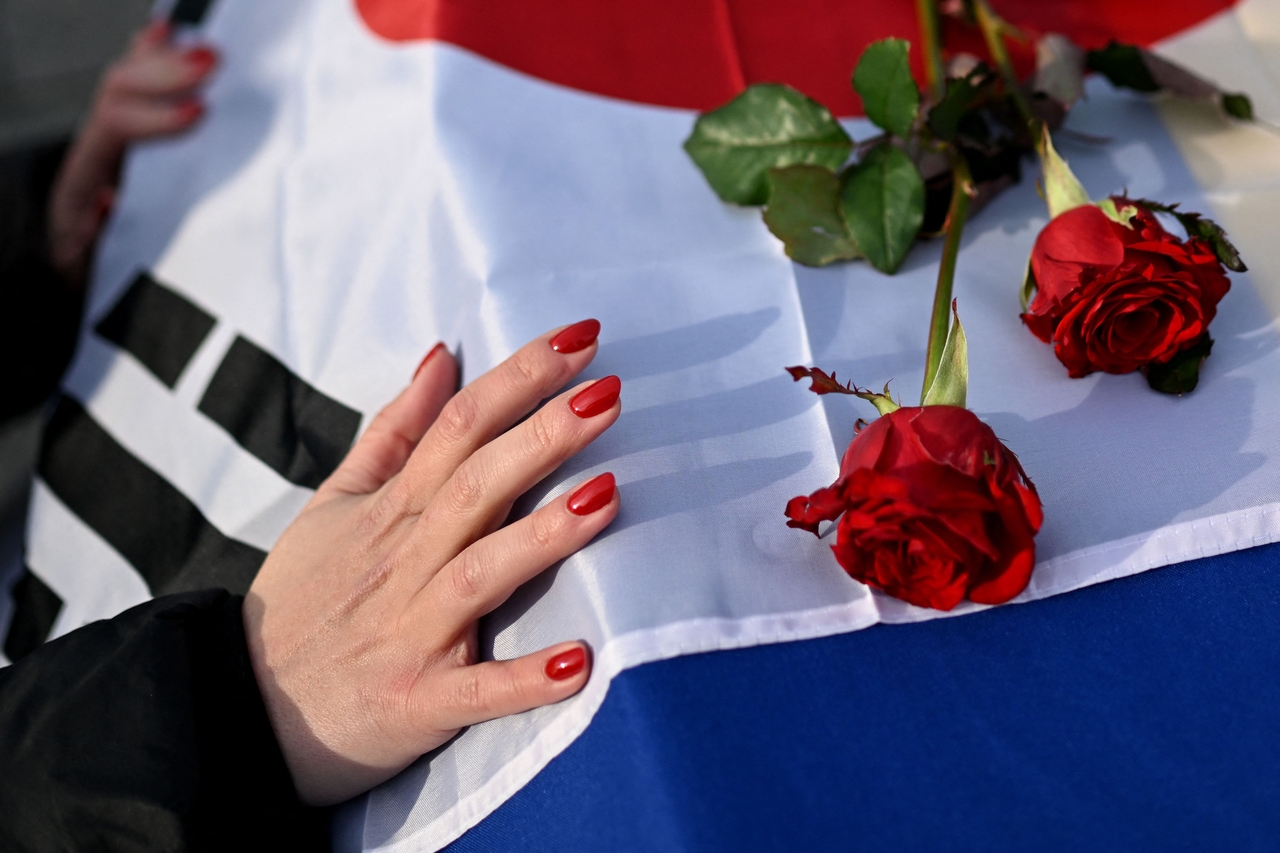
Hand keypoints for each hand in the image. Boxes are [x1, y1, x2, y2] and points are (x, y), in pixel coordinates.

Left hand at [47, 20, 217, 283]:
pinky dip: (149, 56)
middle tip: (213, 62)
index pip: (115, 130)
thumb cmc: (94, 274)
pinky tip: (167, 32)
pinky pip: (132, 87)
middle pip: (119, 91)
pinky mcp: (126, 137)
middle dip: (165, 72)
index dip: (156, 118)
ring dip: (166, 60)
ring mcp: (108, 140)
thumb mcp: (91, 272)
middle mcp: (93, 150)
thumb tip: (109, 204)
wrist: (79, 273)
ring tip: (208, 50)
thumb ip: (97, 242)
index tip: (200, 113)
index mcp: (84, 180)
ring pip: (127, 83)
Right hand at [243, 321, 619, 804]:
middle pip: (477, 484)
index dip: (518, 379)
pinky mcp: (418, 702)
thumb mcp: (335, 503)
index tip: (580, 338)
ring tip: (608, 494)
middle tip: (610, 392)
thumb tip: (444, 357)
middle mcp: (403, 562)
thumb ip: (394, 432)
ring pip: (480, 573)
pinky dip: (524, 679)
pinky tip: (579, 662)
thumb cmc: (302, 601)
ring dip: (543, 536)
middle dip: (544, 435)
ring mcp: (411, 633)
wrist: (239, 710)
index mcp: (390, 510)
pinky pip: (476, 691)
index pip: (460, 427)